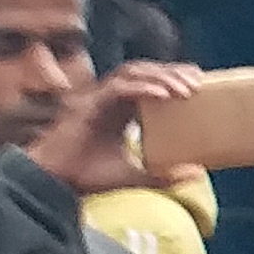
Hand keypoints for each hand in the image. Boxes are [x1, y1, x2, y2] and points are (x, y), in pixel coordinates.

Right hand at [27, 61, 201, 195]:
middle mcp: (109, 99)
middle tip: (197, 82)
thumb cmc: (87, 176)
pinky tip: (161, 95)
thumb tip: (199, 173)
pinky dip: (140, 88)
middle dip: (171, 72)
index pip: (150, 83)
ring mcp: (97, 98)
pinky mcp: (87, 105)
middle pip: (144, 72)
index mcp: (120, 109)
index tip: (198, 86)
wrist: (54, 182)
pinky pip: (117, 88)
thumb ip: (165, 175)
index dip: (173, 79)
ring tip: (183, 89)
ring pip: (131, 73)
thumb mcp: (135, 176)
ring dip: (159, 76)